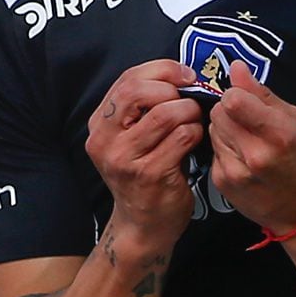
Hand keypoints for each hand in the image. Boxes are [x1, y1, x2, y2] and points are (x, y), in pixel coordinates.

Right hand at [86, 60, 204, 244]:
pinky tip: (196, 141)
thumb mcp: (132, 139)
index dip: (162, 70)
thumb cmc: (145, 176)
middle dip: (173, 88)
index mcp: (99, 125)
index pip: (127, 80)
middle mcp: (105, 141)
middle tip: (191, 98)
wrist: (144, 226)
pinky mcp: (150, 175)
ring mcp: (125, 159)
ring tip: (195, 121)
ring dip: (189, 112)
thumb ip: (144, 108)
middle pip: (138, 91)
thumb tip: (181, 74)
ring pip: (165, 114)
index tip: (186, 75)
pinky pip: (182, 137)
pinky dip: (196, 132)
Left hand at [208, 64, 295, 235]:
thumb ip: (262, 94)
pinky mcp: (222, 182)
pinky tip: (243, 158)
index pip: (233, 99)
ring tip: (249, 142)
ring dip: (226, 130)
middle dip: (230, 111)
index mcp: (278, 135)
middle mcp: (255, 155)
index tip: (247, 101)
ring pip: (212, 130)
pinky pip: (212, 150)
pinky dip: (225, 149)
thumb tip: (236, 68)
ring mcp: (235, 172)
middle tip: (249, 123)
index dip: (237, 94)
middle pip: (218, 113)